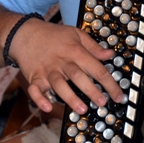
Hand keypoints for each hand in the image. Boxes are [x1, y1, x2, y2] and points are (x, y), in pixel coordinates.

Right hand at [11, 18, 125, 114]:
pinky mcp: (34, 78)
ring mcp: (47, 71)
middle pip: (78, 77)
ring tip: (82, 109)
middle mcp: (62, 62)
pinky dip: (40, 100)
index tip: (118, 96)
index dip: (109, 83)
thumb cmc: (53, 35)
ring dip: (70, 98)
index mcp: (75, 52)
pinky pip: (35, 90)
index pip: (96, 68)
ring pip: (59, 85)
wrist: (25, 33)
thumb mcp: (76, 34)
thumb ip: (93, 46)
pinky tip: (48, 108)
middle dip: (91, 91)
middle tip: (102, 103)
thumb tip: (110, 54)